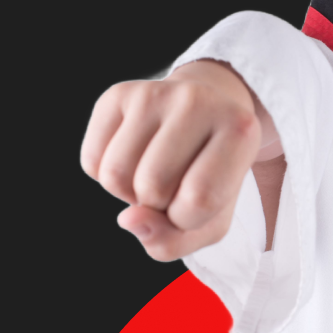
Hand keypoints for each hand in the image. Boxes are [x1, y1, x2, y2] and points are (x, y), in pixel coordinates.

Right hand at [80, 60, 262, 260]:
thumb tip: (129, 220)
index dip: (186, 218)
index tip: (196, 198)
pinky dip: (103, 174)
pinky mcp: (118, 93)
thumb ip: (175, 240)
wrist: (203, 112)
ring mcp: (156, 91)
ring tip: (151, 171)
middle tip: (174, 181)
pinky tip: (132, 155)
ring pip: (115, 176)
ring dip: (127, 192)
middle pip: (152, 187)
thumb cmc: (209, 172)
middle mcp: (200, 100)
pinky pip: (91, 160)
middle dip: (156, 204)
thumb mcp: (212, 218)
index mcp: (241, 130)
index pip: (199, 200)